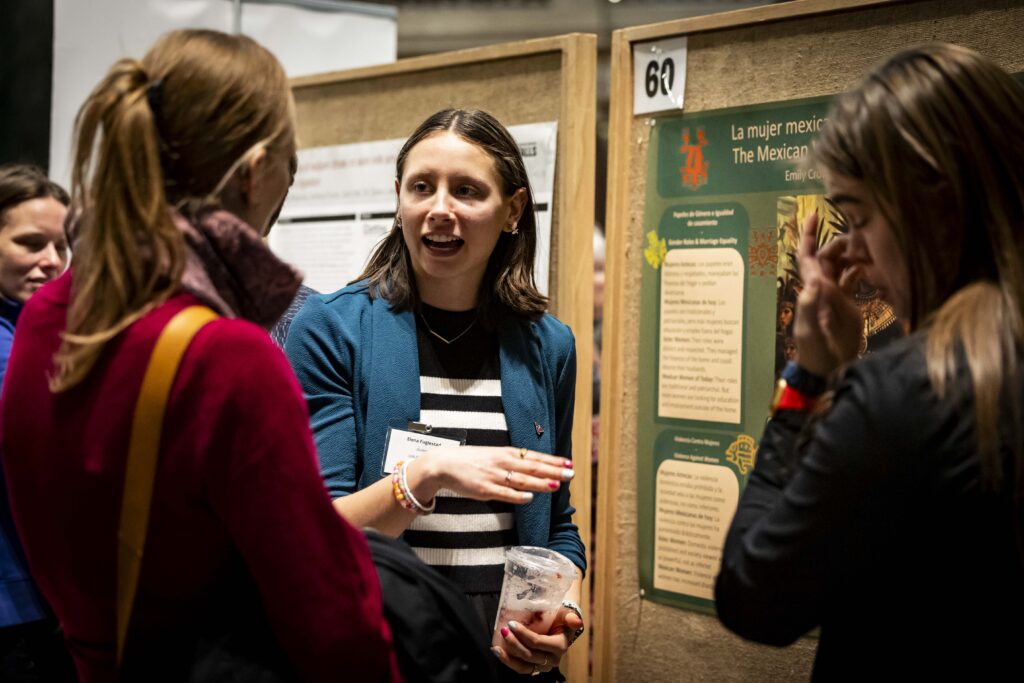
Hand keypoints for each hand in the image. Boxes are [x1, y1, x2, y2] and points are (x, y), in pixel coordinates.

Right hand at [409, 446, 573, 504]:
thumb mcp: (495, 455)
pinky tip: (530, 497)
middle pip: (533, 467)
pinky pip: (504, 493)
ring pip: (522, 479)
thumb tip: (535, 468)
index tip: (569, 463)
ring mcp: (494, 476)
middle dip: (553, 471)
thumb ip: (514, 462)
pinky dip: (518, 495)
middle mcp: (503, 462)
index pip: (535, 457)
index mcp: (507, 453)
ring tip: (556, 485)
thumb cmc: (472, 461)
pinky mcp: (484, 489)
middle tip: (571, 473)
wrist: (445, 464)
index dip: (553, 460)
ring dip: (540, 482)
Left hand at [492, 606, 583, 674]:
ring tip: (496, 647)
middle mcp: (552, 660)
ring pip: (524, 666)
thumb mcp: (566, 614)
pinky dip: (508, 662)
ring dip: (508, 657)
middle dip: (514, 643)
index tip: (511, 623)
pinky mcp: (534, 668)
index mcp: (560, 646)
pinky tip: (498, 652)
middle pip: (529, 654)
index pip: (539, 643)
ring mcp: (543, 666)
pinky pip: (521, 669)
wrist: (559, 626)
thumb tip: (577, 621)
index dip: (524, 635)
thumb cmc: (560, 618)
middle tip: (503, 630)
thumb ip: (571, 617)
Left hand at [794, 211, 862, 376]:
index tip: (815, 214)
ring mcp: (833, 296)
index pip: (808, 257)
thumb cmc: (815, 351)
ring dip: (852, 256)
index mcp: (811, 290)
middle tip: (861, 240)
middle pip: (828, 257)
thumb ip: (812, 304)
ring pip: (840, 266)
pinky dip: (858, 270)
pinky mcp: (846, 304)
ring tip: (869, 252)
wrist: (825, 369)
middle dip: (840, 244)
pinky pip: (850, 280)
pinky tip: (869, 267)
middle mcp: (820, 288)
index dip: (809, 236)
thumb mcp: (811, 328)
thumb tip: (816, 278)